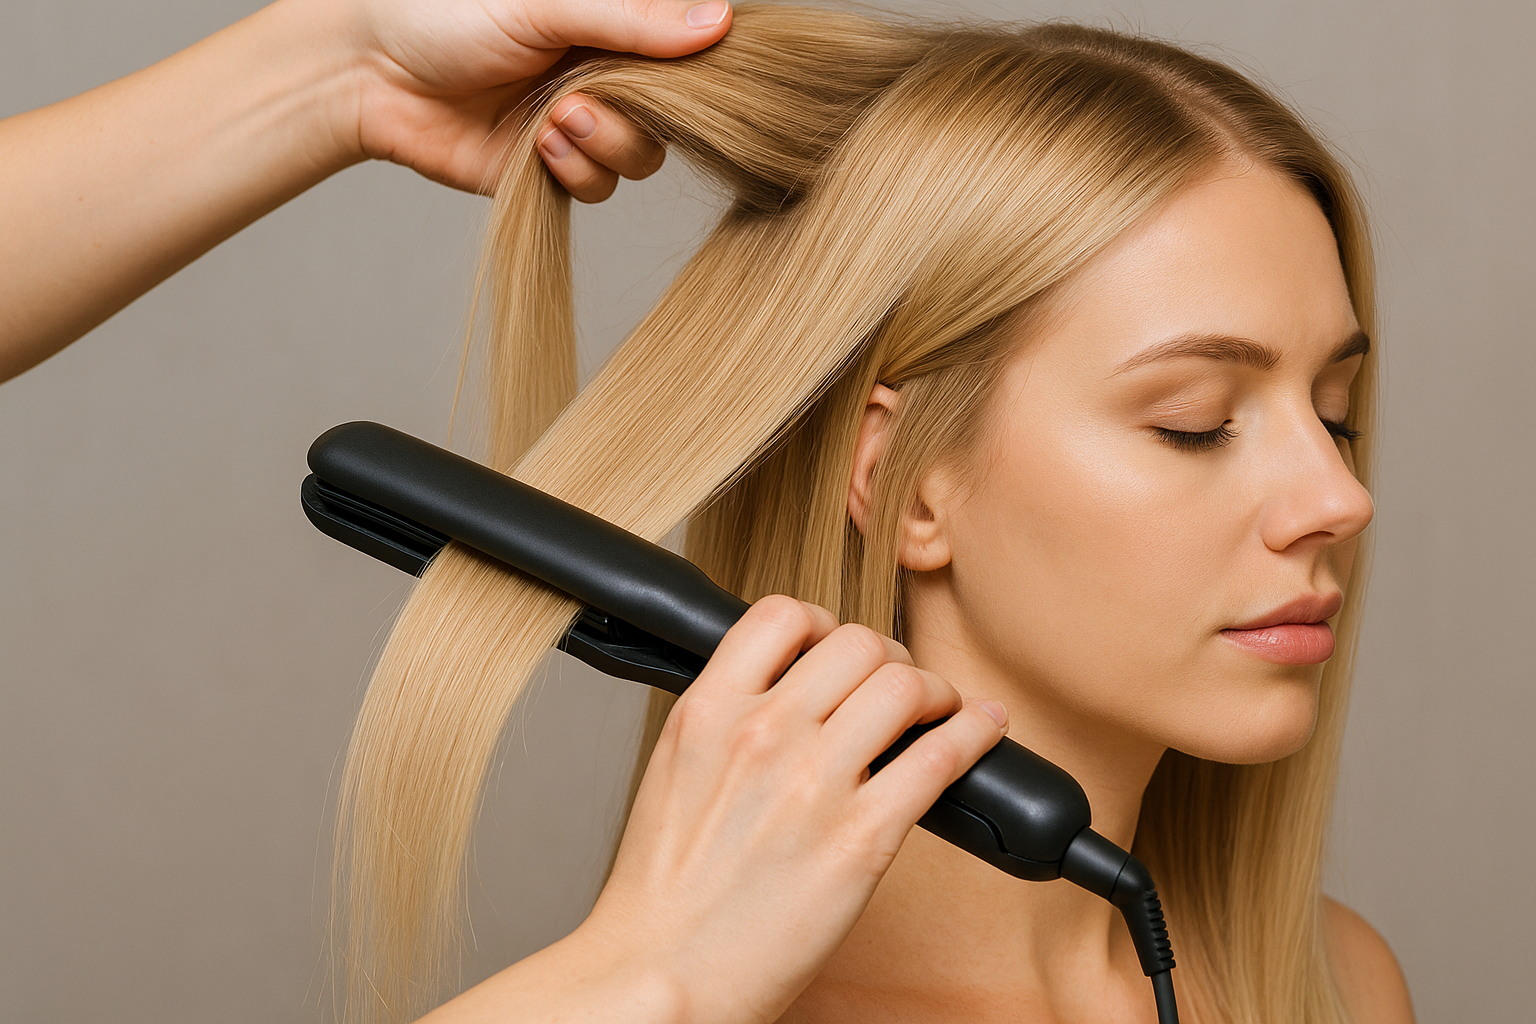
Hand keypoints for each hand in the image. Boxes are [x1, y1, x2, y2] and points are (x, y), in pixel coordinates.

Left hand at [339, 0, 732, 195]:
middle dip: (638, 115)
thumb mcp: (546, 4)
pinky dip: (576, 172)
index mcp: (612, 24)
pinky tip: (538, 146)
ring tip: (555, 120)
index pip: (689, 48)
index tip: (687, 71)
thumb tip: (719, 21)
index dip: (698, 66)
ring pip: (642, 158)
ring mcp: (583, 123)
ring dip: (605, 145)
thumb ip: (630, 18)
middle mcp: (607, 72)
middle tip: (583, 98)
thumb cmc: (444, 15)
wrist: (373, 74)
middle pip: (676, 114)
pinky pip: (599, 188)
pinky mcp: (554, 169)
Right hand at [574, 596, 1008, 1022]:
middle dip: (889, 658)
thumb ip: (728, 723)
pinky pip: (939, 756)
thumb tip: (789, 695)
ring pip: (904, 686)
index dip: (825, 624)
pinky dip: (974, 733)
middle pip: (857, 643)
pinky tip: (983, 729)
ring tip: (938, 710)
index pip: (782, 616)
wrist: (662, 976)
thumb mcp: (675, 774)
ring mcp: (812, 783)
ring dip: (934, 690)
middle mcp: (761, 732)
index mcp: (707, 711)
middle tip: (898, 686)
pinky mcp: (861, 838)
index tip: (839, 647)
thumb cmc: (665, 893)